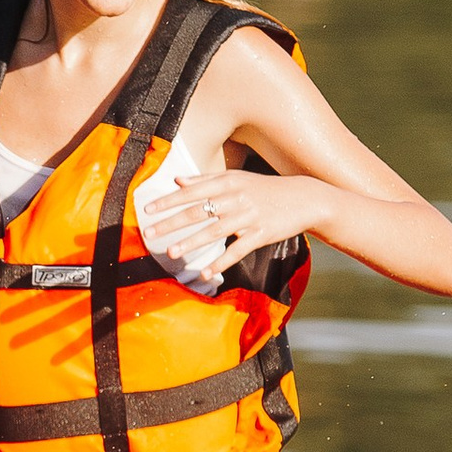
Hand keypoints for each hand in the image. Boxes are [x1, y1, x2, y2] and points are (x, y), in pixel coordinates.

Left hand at [142, 167, 312, 273]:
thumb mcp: (237, 179)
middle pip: (198, 211)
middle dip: (171, 223)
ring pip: (215, 231)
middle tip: (149, 233)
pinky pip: (238, 250)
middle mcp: (236, 198)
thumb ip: (206, 180)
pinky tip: (205, 272)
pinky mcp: (262, 234)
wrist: (304, 198)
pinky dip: (221, 262)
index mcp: (228, 182)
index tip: (147, 209)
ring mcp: (249, 217)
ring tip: (170, 253)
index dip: (169, 201)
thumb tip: (177, 181)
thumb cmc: (264, 189)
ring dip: (191, 242)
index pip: (192, 192)